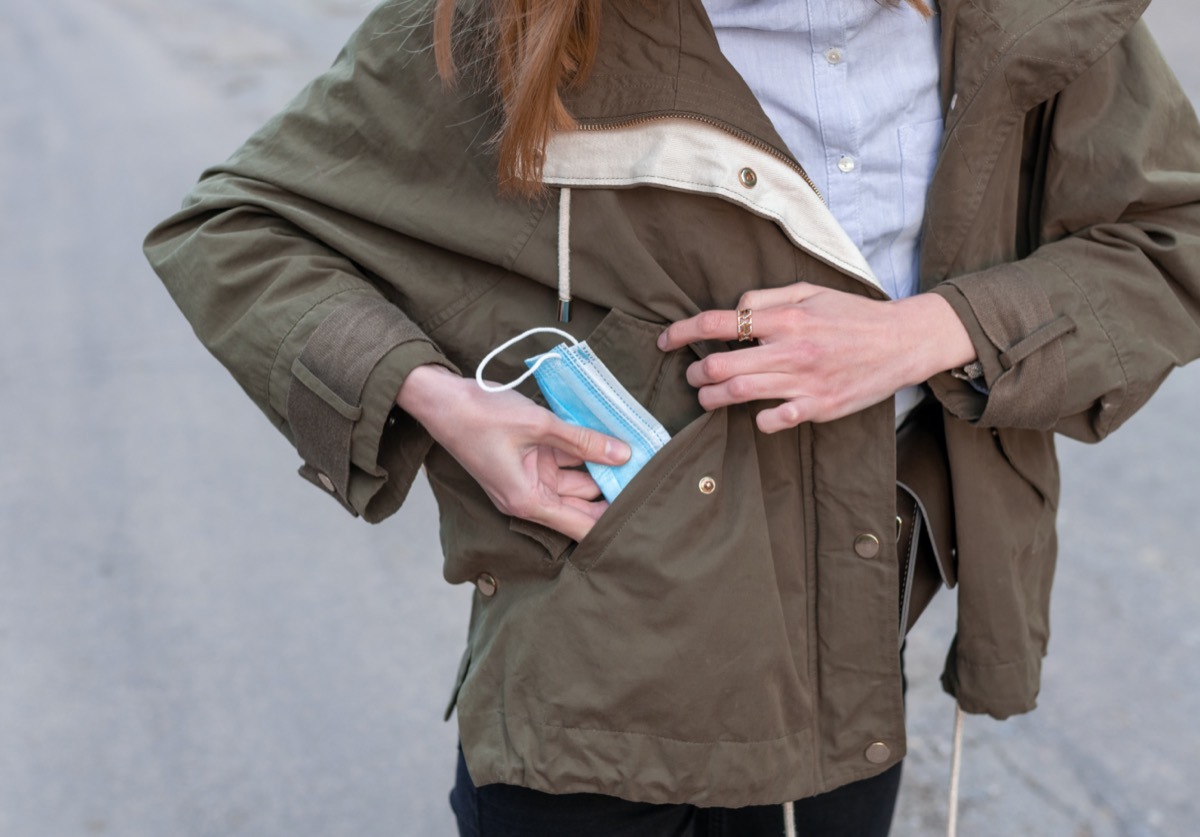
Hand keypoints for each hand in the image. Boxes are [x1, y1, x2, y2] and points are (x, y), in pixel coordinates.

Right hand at [396, 365, 630, 540]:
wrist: (441, 399)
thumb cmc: (481, 416)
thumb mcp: (538, 425)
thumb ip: (583, 440)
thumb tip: (623, 455)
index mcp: (528, 501)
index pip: (580, 526)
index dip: (612, 521)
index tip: (644, 511)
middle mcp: (529, 497)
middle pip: (582, 505)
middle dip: (612, 492)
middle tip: (650, 475)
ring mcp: (528, 479)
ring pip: (576, 481)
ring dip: (600, 468)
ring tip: (636, 452)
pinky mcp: (527, 462)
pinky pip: (563, 463)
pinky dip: (583, 452)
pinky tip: (608, 439)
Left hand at [656, 283, 975, 432]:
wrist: (902, 341)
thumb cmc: (852, 315)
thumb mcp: (810, 291)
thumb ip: (767, 298)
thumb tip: (733, 310)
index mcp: (785, 317)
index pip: (718, 323)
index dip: (683, 332)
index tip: (666, 340)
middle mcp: (791, 349)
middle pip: (720, 366)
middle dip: (695, 372)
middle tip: (691, 374)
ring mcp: (804, 382)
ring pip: (738, 395)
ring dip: (712, 398)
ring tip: (707, 397)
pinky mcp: (818, 407)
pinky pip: (774, 420)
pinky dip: (758, 419)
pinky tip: (756, 414)